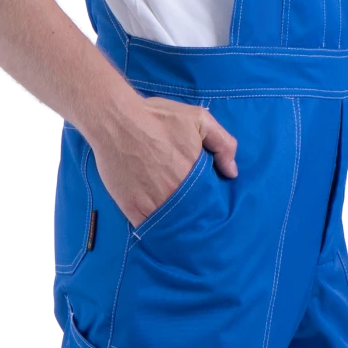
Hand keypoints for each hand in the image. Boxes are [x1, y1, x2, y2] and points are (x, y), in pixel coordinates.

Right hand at [92, 97, 237, 229]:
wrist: (116, 120)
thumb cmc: (157, 118)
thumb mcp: (199, 120)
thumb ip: (223, 144)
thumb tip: (231, 172)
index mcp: (196, 176)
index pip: (212, 200)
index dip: (212, 203)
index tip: (209, 203)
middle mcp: (177, 194)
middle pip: (193, 216)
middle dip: (196, 217)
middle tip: (193, 213)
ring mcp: (155, 203)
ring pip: (173, 225)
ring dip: (177, 225)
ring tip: (179, 227)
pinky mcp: (133, 208)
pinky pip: (149, 227)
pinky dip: (155, 229)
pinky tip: (159, 227)